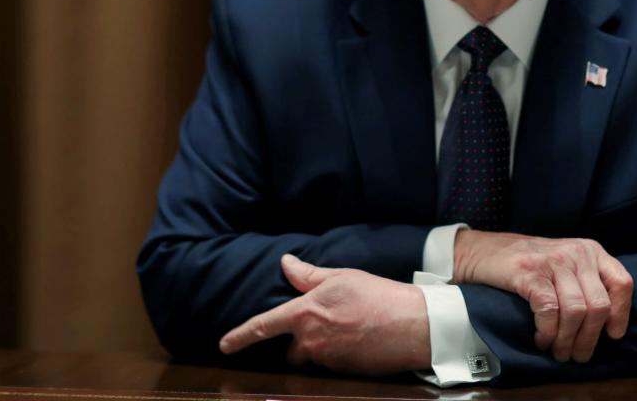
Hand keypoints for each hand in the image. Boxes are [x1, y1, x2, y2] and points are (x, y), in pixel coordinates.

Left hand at [220, 255, 430, 374]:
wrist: (412, 325)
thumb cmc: (378, 295)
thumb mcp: (342, 277)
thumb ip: (308, 276)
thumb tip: (286, 263)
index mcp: (305, 313)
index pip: (263, 325)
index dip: (240, 336)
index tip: (224, 345)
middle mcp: (310, 340)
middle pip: (291, 348)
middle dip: (300, 340)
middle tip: (326, 322)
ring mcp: (326, 359)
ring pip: (312, 355)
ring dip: (321, 345)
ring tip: (348, 326)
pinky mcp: (342, 372)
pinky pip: (330, 363)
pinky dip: (338, 352)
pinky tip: (357, 338)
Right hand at [453, 230, 632, 362]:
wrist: (484, 251)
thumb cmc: (529, 264)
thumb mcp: (566, 263)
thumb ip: (588, 281)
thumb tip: (608, 323)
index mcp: (591, 251)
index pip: (622, 282)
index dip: (621, 313)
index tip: (612, 334)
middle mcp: (576, 253)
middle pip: (598, 305)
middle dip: (589, 338)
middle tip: (577, 354)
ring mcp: (553, 261)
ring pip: (576, 311)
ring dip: (567, 340)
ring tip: (558, 351)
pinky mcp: (530, 272)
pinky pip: (550, 310)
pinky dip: (548, 332)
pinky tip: (541, 339)